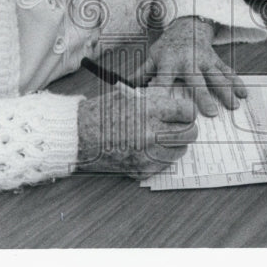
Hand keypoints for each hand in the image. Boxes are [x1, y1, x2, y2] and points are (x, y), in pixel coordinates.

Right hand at [76, 88, 196, 178]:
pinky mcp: (141, 170)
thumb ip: (157, 99)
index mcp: (149, 110)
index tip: (184, 111)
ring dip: (175, 143)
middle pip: (189, 133)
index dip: (187, 110)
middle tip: (179, 125)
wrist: (78, 135)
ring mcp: (147, 155)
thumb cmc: (102, 112)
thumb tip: (178, 102)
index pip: (187, 111)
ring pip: (180, 151)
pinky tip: (148, 148)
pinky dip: (161, 157)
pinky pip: (164, 164)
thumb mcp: (131, 96)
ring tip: (162, 136)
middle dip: (187, 128)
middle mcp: (151, 134)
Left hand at [131, 17, 244, 116]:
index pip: (165, 79)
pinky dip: (237, 82)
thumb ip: (141, 74)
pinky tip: (244, 94)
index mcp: (169, 63)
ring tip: (234, 106)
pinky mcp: (216, 60)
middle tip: (211, 113)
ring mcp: (205, 60)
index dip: (163, 91)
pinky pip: (228, 71)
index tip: (165, 107)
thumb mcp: (152, 56)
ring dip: (226, 91)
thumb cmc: (167, 47)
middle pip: (196, 81)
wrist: (187, 25)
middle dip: (204, 96)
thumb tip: (124, 89)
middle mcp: (188, 61)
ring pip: (217, 76)